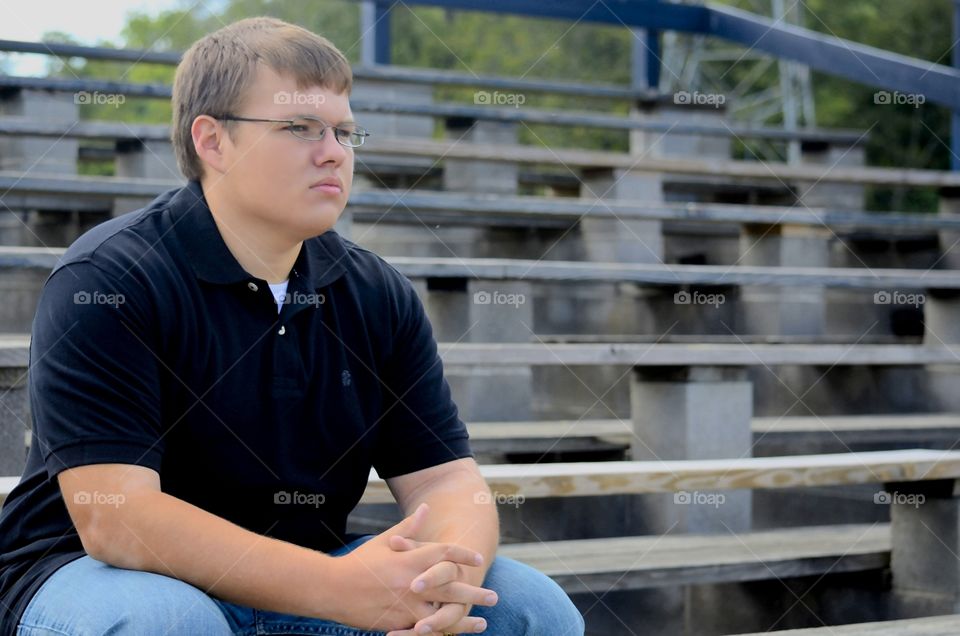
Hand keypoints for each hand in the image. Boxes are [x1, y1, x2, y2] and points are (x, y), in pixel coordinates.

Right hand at [330, 504, 495, 632]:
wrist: (332, 588)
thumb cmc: (360, 562)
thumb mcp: (385, 541)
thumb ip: (410, 527)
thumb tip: (426, 507)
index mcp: (411, 560)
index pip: (446, 554)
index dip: (464, 555)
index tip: (478, 559)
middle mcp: (413, 582)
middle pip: (452, 588)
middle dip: (475, 593)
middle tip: (494, 597)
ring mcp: (406, 606)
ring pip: (443, 616)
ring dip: (464, 620)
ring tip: (482, 623)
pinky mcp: (398, 623)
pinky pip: (425, 631)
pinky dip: (441, 633)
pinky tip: (453, 634)